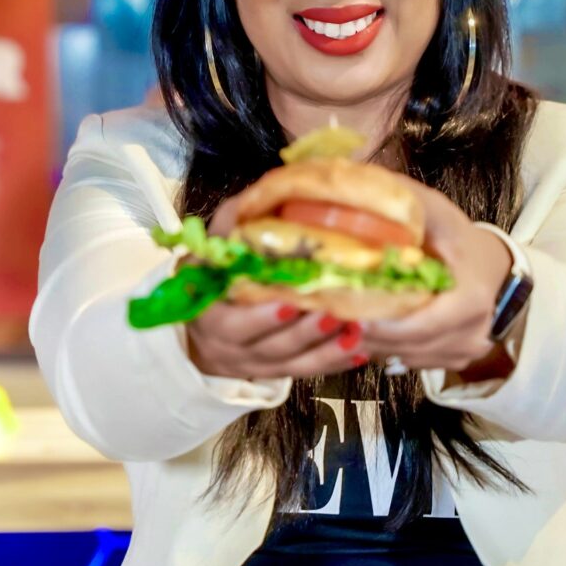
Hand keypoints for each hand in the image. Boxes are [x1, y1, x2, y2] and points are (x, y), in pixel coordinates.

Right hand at [183, 195, 365, 379]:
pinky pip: (308, 370)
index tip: (289, 303)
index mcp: (210, 316)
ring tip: (356, 331)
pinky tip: (360, 349)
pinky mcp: (279, 368)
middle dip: (304, 334)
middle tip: (334, 315)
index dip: (260, 318)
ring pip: (293, 363)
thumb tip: (264, 195)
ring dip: (326, 350)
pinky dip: (335, 361)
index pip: (233, 324)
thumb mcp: (214, 244)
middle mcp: (231, 346)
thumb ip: (235, 223)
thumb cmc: (215, 271)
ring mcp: (256, 362)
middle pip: (269, 348)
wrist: (205, 319)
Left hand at [359, 177, 511, 374]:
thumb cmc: (457, 238)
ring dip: (371, 343)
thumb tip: (358, 184)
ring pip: (404, 358)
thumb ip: (405, 201)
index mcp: (471, 299)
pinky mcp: (452, 361)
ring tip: (340, 319)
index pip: (422, 325)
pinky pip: (408, 362)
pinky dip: (385, 347)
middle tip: (330, 316)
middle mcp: (472, 333)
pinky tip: (367, 326)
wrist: (489, 265)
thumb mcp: (437, 212)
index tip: (349, 316)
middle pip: (407, 346)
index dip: (384, 325)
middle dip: (367, 333)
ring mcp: (464, 351)